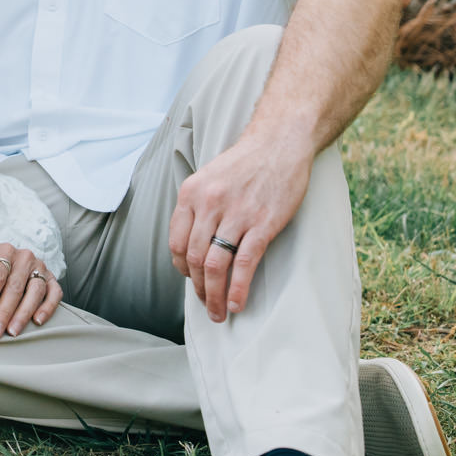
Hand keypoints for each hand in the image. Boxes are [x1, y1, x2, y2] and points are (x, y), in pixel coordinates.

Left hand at [0, 242, 62, 337]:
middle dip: (4, 312)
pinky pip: (55, 293)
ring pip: (35, 291)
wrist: (8, 259)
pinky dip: (48, 307)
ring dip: (23, 314)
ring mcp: (40, 268)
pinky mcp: (52, 279)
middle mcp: (25, 258)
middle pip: (15, 287)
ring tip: (12, 332)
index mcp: (4, 251)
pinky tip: (37, 322)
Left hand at [167, 130, 313, 321]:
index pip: (175, 242)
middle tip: (207, 305)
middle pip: (193, 258)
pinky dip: (238, 288)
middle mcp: (208, 204)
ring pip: (214, 265)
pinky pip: (244, 263)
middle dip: (198, 288)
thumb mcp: (209, 178)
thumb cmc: (245, 163)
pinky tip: (237, 303)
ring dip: (214, 295)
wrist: (279, 143)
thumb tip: (193, 247)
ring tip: (219, 313)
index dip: (182, 269)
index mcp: (191, 193)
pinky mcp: (262, 224)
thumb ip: (198, 208)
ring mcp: (236, 214)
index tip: (192, 281)